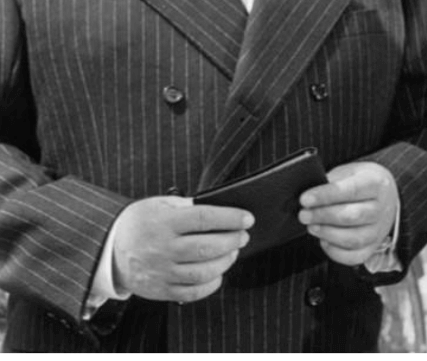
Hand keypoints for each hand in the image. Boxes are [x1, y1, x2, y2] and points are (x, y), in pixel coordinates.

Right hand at [112, 196, 252, 302]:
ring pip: (202, 272)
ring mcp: (160, 272)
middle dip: (232, 241)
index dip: (230, 218)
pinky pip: (191, 293)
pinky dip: (211, 284)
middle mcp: (161, 248)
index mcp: (162, 223)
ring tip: (232, 252)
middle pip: (207, 247)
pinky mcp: (159, 290)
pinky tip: (218, 273)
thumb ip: (188, 206)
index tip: (247, 218)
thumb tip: (221, 211)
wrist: (107, 248)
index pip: (204, 218)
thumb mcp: (159, 204)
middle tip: (243, 236)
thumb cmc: (139, 222)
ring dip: (225, 262)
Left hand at [298, 161, 397, 266]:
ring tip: (311, 227)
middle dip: (323, 216)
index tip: (305, 199)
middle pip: (353, 216)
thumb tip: (308, 198)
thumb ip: (331, 182)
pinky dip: (336, 252)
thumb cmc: (360, 182)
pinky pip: (355, 257)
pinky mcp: (373, 246)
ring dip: (328, 234)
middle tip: (304, 214)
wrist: (385, 196)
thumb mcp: (349, 172)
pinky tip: (324, 241)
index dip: (326, 195)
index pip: (352, 190)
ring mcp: (379, 230)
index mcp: (377, 183)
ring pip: (354, 239)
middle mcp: (382, 208)